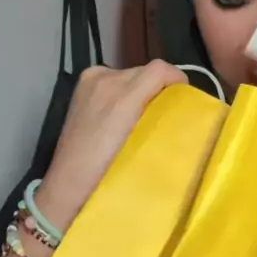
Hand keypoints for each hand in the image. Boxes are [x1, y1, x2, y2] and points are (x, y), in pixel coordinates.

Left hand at [36, 60, 187, 232]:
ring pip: (129, 76)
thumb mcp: (145, 144)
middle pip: (144, 71)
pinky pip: (111, 80)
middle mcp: (104, 78)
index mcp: (122, 92)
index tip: (185, 99)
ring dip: (139, 90)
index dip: (178, 80)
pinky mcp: (80, 88)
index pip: (160, 69)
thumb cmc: (110, 173)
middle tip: (164, 113)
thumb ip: (163, 114)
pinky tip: (120, 115)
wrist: (70, 186)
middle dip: (157, 88)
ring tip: (140, 118)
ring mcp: (89, 81)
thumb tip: (180, 97)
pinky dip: (121, 91)